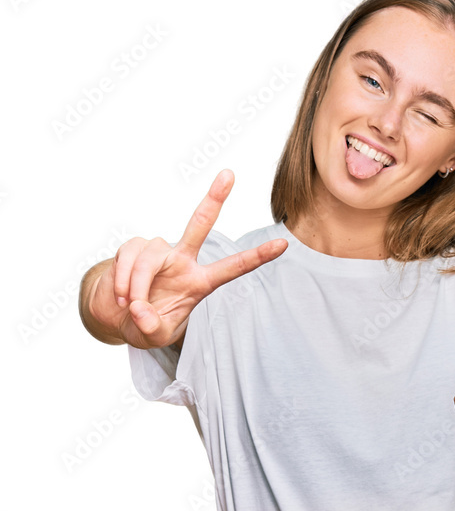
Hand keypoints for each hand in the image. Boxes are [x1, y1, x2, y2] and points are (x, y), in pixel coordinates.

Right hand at [93, 169, 287, 348]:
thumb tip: (141, 309)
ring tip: (132, 306)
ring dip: (138, 285)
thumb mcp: (154, 336)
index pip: (232, 268)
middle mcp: (182, 260)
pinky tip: (122, 298)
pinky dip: (123, 280)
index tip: (283, 244)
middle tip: (229, 174)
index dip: (257, 257)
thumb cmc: (144, 324)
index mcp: (199, 282)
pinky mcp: (134, 248)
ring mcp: (159, 251)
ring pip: (151, 256)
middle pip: (199, 224)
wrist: (115, 317)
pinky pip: (129, 258)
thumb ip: (152, 327)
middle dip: (213, 199)